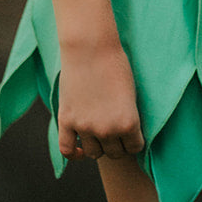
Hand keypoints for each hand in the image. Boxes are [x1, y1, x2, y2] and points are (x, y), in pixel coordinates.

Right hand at [57, 37, 144, 161]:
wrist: (91, 48)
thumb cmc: (115, 65)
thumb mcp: (130, 94)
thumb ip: (126, 117)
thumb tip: (124, 134)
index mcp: (128, 123)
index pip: (134, 148)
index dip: (134, 141)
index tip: (131, 135)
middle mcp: (108, 130)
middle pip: (114, 153)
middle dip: (117, 145)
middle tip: (115, 133)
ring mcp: (85, 127)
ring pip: (94, 153)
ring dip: (98, 147)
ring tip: (99, 135)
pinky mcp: (66, 121)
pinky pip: (66, 149)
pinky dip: (74, 154)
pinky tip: (80, 149)